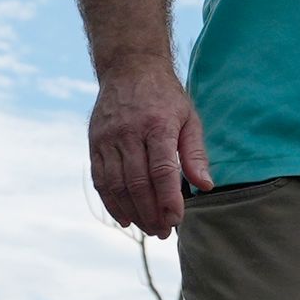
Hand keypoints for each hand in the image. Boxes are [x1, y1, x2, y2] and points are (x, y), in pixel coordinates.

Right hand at [89, 59, 208, 235]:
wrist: (130, 67)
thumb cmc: (166, 97)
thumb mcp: (189, 118)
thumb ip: (195, 154)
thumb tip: (205, 186)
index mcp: (157, 125)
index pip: (162, 171)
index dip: (168, 200)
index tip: (176, 220)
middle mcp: (129, 132)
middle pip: (137, 183)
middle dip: (151, 213)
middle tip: (163, 232)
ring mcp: (108, 138)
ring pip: (116, 185)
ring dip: (132, 212)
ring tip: (148, 228)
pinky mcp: (94, 143)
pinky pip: (100, 179)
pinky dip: (111, 202)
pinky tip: (125, 217)